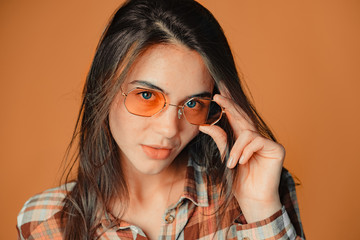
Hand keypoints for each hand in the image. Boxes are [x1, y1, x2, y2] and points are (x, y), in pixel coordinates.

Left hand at [199, 93, 284, 221]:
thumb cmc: (239, 180)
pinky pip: (257, 141)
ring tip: (231, 164)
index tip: (216, 95)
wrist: (252, 199)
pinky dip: (246, 151)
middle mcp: (254, 137)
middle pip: (242, 116)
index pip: (235, 117)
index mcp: (242, 138)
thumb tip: (203, 125)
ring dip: (236, 148)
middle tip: (218, 96)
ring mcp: (266, 142)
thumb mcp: (225, 157)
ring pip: (247, 132)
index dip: (227, 104)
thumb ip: (220, 139)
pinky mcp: (276, 148)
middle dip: (230, 105)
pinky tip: (242, 162)